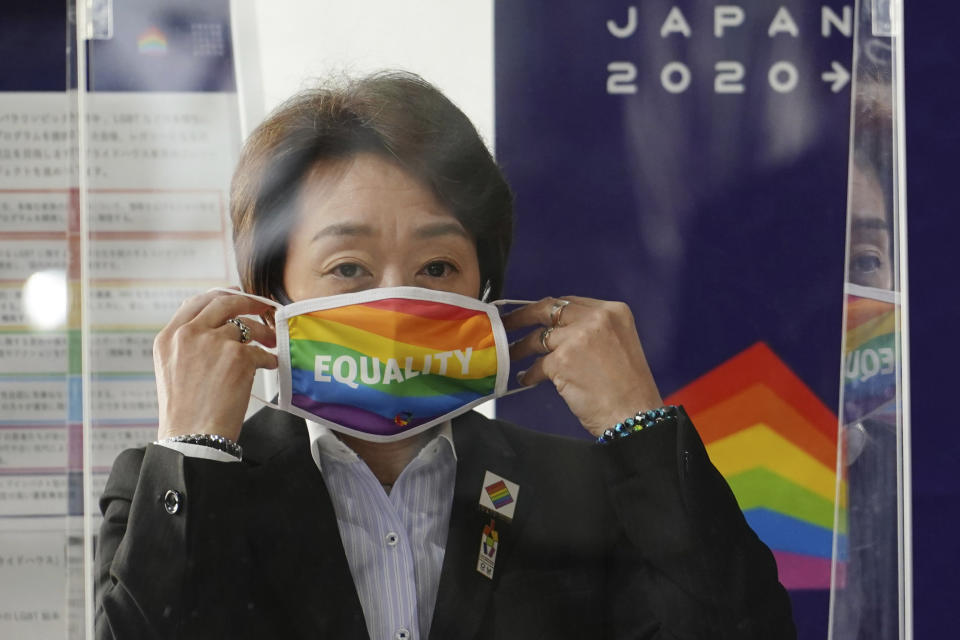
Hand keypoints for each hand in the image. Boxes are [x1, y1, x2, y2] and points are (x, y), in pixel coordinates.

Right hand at [153, 290, 277, 441]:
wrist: (192, 437)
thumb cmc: (185, 411)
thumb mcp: (172, 368)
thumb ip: (188, 343)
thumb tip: (217, 326)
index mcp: (168, 337)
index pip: (196, 302)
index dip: (220, 296)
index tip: (236, 297)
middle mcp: (188, 334)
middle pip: (224, 303)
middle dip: (248, 303)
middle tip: (263, 309)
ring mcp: (213, 343)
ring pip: (247, 327)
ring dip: (263, 334)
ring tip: (270, 343)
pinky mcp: (237, 357)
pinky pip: (261, 351)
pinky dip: (269, 358)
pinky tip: (269, 366)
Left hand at [503, 296, 662, 437]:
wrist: (634, 414)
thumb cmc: (628, 388)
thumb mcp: (618, 344)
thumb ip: (591, 331)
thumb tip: (555, 330)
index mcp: (613, 312)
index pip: (570, 302)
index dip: (547, 310)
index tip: (532, 314)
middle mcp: (596, 319)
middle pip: (548, 310)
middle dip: (522, 316)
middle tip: (507, 323)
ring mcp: (578, 338)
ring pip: (538, 338)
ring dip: (521, 348)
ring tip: (513, 355)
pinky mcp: (562, 361)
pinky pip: (537, 365)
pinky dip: (529, 374)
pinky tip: (526, 379)